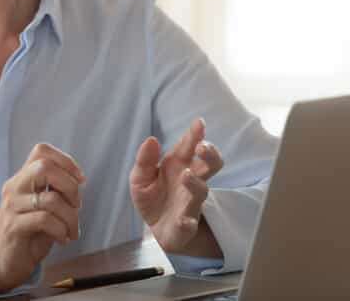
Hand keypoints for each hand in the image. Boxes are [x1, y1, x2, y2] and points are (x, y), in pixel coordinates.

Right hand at [0, 143, 85, 292]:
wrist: (4, 263)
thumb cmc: (29, 234)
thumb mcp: (43, 207)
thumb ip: (55, 191)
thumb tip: (77, 181)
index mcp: (22, 179)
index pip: (41, 150)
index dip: (66, 160)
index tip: (80, 180)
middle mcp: (14, 187)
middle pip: (45, 166)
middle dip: (70, 186)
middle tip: (76, 206)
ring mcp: (12, 206)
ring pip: (51, 198)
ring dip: (71, 217)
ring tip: (72, 231)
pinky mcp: (13, 227)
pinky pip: (45, 220)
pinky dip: (61, 230)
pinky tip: (62, 239)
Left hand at [129, 118, 223, 255]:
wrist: (156, 226)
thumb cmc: (152, 196)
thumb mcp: (140, 176)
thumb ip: (144, 159)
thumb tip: (151, 139)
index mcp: (178, 165)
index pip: (189, 146)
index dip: (195, 134)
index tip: (199, 123)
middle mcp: (189, 181)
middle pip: (209, 164)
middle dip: (210, 154)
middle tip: (202, 147)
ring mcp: (189, 203)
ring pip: (201, 191)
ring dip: (195, 183)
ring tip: (186, 175)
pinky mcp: (185, 225)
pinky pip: (189, 223)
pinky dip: (188, 222)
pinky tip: (186, 220)